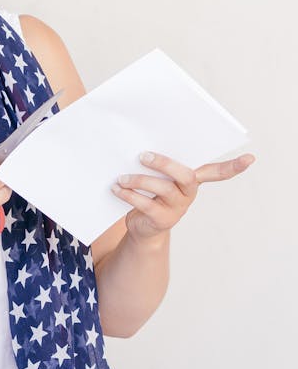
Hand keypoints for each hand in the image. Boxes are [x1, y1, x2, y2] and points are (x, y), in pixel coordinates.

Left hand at [111, 150, 255, 242]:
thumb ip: (156, 162)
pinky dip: (129, 195)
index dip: (234, 167)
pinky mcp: (162, 220)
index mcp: (193, 178)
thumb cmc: (149, 193)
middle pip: (185, 175)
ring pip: (162, 189)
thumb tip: (139, 141)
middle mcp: (189, 192)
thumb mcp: (157, 176)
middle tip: (143, 155)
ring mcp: (177, 208)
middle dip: (164, 163)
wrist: (142, 227)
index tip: (251, 158)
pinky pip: (146, 205)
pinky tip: (117, 188)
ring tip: (122, 177)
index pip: (219, 172)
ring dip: (139, 180)